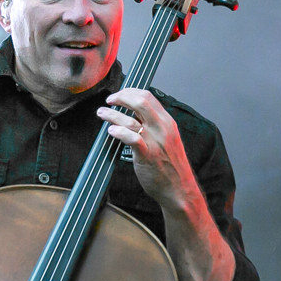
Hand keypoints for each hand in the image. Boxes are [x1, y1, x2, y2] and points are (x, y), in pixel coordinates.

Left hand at [98, 89, 200, 208]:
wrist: (179, 189)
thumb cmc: (171, 166)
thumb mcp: (167, 139)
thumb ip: (154, 126)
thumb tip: (135, 115)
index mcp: (167, 122)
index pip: (148, 96)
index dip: (130, 92)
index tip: (120, 94)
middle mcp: (163, 128)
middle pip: (140, 101)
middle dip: (121, 97)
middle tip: (109, 101)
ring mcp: (155, 141)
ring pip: (130, 120)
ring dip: (112, 114)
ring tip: (102, 113)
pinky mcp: (148, 155)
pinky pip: (131, 138)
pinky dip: (119, 131)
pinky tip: (111, 131)